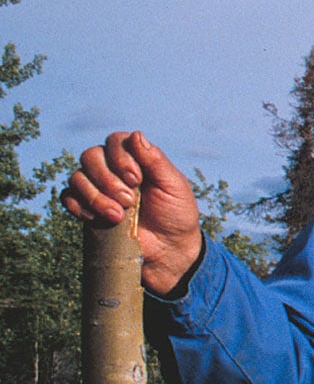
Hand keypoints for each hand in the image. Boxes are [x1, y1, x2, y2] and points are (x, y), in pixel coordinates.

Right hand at [62, 131, 204, 294]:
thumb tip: (135, 135)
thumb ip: (155, 160)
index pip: (114, 141)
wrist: (170, 248)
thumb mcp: (173, 185)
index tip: (137, 179)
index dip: (120, 157)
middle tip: (130, 200)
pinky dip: (78, 205)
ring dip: (95, 195)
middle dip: (107, 178)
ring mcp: (97, 188)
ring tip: (119, 216)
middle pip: (91, 155)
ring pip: (77, 177)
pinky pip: (67, 197)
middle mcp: (112, 169)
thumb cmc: (176, 213)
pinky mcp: (87, 207)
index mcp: (135, 158)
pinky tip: (97, 218)